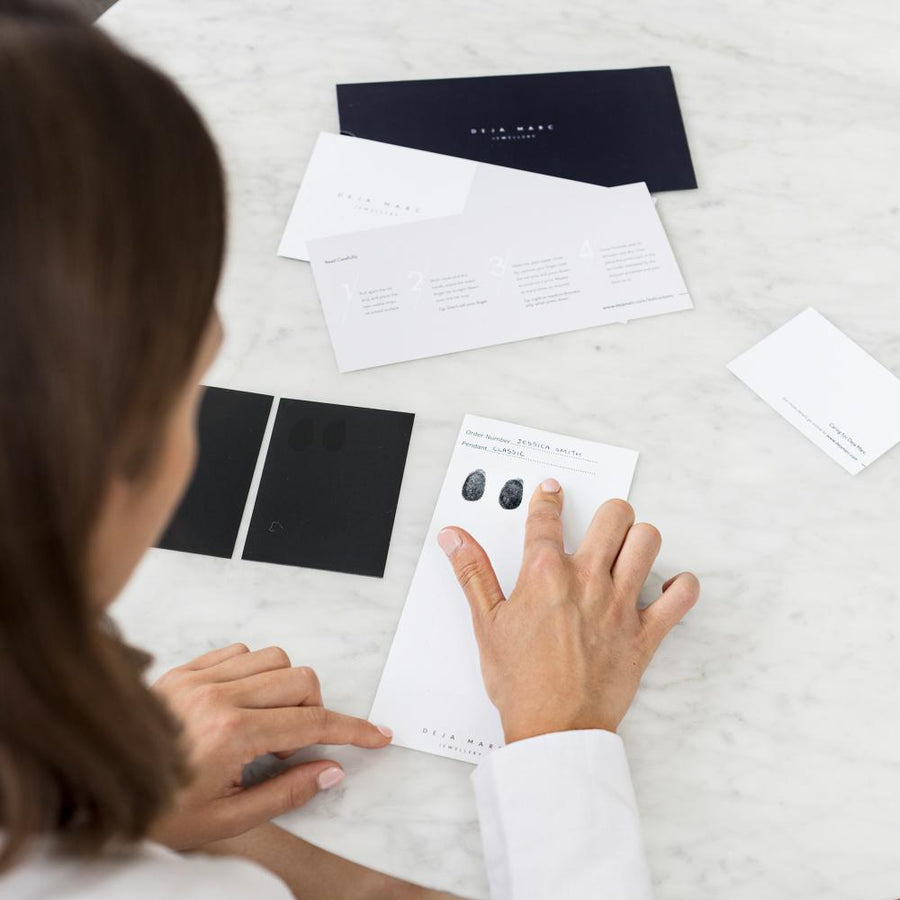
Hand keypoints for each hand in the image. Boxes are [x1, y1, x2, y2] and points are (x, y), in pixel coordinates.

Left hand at [150, 643, 391, 849]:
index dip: (352, 729)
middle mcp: (219, 697)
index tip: (376, 735)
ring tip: (270, 722)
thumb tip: (330, 771)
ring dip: (287, 687)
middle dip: (317, 708)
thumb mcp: (225, 820)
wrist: (97, 789)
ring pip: (274, 658)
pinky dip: (256, 671)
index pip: (312, 723)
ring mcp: (200, 678)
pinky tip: (245, 701)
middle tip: (298, 743)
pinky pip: (240, 651)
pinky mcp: (185, 670)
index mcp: (231, 736)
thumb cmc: (157, 810)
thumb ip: (284, 793)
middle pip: (300, 679)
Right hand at [438, 481, 698, 741]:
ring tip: (628, 548)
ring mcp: (621, 605)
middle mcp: (587, 581)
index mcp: (545, 575)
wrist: (554, 729)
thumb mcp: (486, 623)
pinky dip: (681, 587)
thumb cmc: (520, 682)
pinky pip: (681, 598)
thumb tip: (454, 538)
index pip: (546, 518)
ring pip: (648, 542)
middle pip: (613, 516)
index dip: (547, 498)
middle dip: (607, 513)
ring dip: (640, 538)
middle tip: (598, 525)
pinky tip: (668, 587)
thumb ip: (473, 573)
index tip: (550, 491)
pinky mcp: (645, 633)